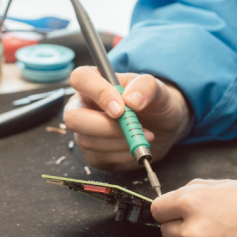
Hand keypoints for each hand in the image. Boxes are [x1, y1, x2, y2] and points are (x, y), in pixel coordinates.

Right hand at [63, 66, 191, 170]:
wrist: (163, 127)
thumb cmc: (154, 102)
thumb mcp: (157, 88)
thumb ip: (146, 86)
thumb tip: (132, 99)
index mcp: (94, 81)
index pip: (80, 78)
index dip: (98, 93)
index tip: (121, 108)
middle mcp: (83, 106)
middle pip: (73, 118)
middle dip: (105, 127)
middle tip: (134, 127)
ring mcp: (84, 131)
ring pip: (88, 141)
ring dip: (121, 141)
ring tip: (144, 134)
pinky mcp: (93, 153)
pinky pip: (100, 158)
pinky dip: (123, 155)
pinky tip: (136, 146)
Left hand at [151, 179, 236, 236]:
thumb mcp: (231, 183)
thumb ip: (200, 191)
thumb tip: (179, 198)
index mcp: (193, 202)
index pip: (158, 210)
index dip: (169, 209)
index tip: (174, 212)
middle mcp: (193, 231)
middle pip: (168, 233)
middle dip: (183, 228)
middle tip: (212, 223)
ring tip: (236, 236)